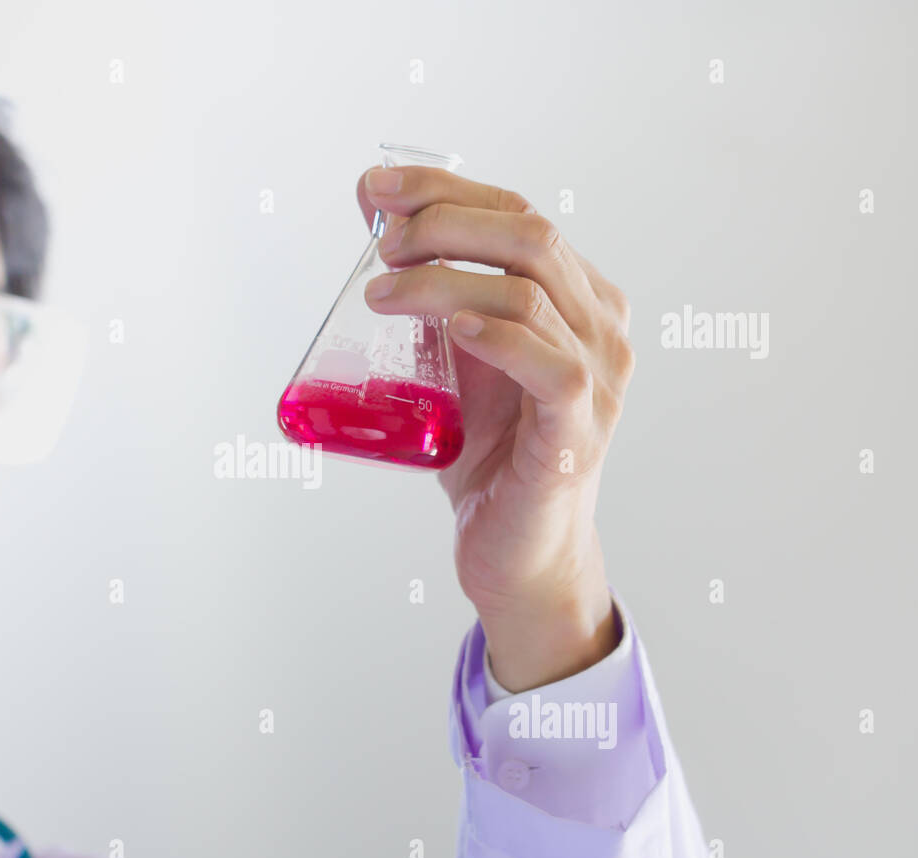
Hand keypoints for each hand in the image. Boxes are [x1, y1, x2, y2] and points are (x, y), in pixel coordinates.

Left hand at [356, 166, 634, 692]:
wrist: (517, 551)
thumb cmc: (489, 455)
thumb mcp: (457, 362)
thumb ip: (434, 302)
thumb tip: (377, 229)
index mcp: (576, 298)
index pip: (517, 213)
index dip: (445, 188)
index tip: (374, 189)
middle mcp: (600, 327)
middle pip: (529, 236)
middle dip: (443, 222)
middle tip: (378, 245)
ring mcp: (599, 380)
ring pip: (529, 293)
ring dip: (444, 280)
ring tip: (382, 294)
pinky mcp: (578, 432)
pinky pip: (553, 369)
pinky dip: (499, 338)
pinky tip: (454, 329)